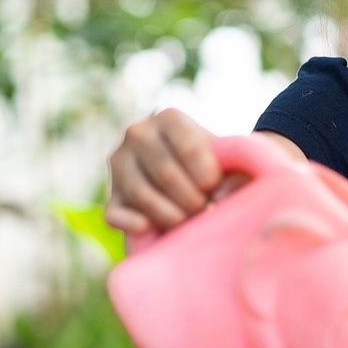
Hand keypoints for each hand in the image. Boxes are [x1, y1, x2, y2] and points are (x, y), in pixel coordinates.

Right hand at [105, 109, 223, 237]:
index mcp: (169, 118)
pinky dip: (131, 224)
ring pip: (141, 193)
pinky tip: (150, 229)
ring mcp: (118, 163)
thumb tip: (220, 196)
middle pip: (165, 173)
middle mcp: (137, 134)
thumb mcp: (232, 161)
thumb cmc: (219, 166)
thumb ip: (236, 174)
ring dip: (170, 214)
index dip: (207, 176)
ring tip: (190, 221)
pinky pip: (115, 213)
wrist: (196, 178)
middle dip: (192, 199)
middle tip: (206, 210)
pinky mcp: (110, 194)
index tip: (215, 189)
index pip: (189, 147)